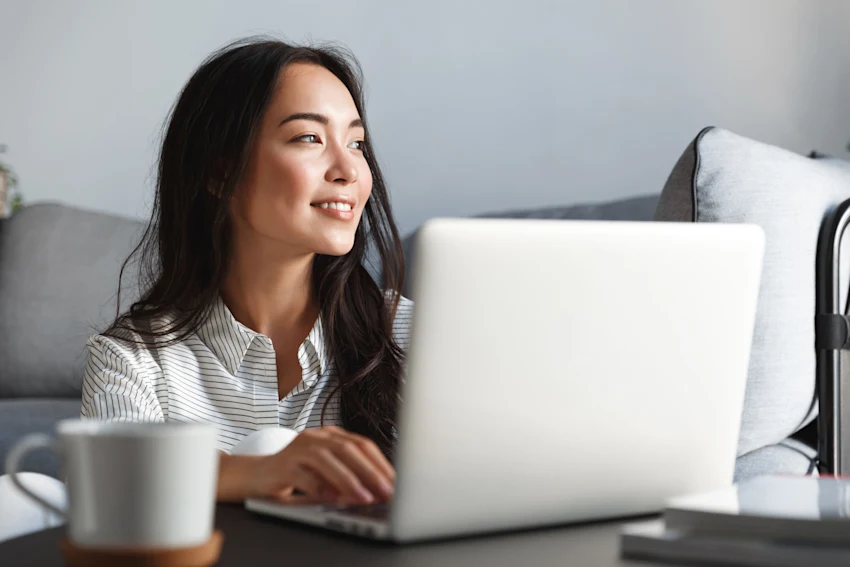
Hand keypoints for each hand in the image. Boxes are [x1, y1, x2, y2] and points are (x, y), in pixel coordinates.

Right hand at [250, 426, 394, 505]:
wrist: (256, 475)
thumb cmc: (296, 474)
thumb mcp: (325, 471)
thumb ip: (347, 475)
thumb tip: (376, 491)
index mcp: (330, 435)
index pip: (362, 444)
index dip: (380, 463)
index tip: (394, 482)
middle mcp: (316, 437)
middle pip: (348, 449)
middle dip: (370, 472)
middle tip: (386, 491)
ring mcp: (298, 448)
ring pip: (327, 459)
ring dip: (349, 480)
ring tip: (364, 497)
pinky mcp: (282, 465)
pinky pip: (304, 475)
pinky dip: (320, 487)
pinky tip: (333, 498)